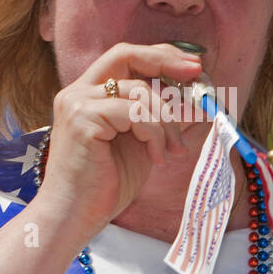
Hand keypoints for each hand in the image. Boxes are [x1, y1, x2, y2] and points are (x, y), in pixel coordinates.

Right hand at [36, 42, 201, 234]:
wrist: (74, 218)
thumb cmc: (104, 187)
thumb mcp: (140, 144)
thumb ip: (158, 119)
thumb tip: (194, 102)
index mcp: (88, 95)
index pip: (125, 58)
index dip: (160, 56)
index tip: (192, 65)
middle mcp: (78, 92)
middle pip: (126, 55)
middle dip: (166, 60)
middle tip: (198, 74)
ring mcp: (77, 103)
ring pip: (139, 91)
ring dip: (167, 121)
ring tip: (175, 151)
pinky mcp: (82, 119)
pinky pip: (135, 113)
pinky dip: (155, 135)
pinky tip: (158, 159)